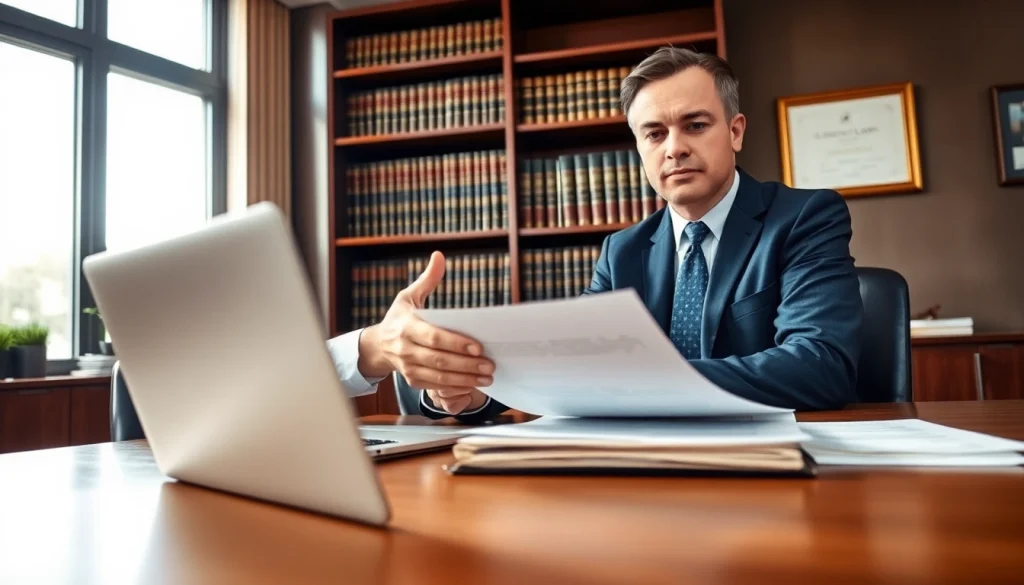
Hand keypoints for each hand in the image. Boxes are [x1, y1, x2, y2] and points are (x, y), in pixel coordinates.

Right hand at [358, 251, 494, 412]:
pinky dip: (456, 388)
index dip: (457, 343)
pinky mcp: (412, 380)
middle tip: (490, 365)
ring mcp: (408, 367)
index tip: (479, 347)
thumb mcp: (408, 296)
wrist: (378, 345)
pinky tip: (473, 384)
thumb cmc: (398, 318)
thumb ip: (427, 279)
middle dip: (467, 364)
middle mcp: (406, 349)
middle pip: (440, 360)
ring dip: (466, 379)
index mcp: (406, 327)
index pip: (434, 337)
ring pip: (440, 377)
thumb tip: (439, 256)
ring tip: (487, 376)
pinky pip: (436, 388)